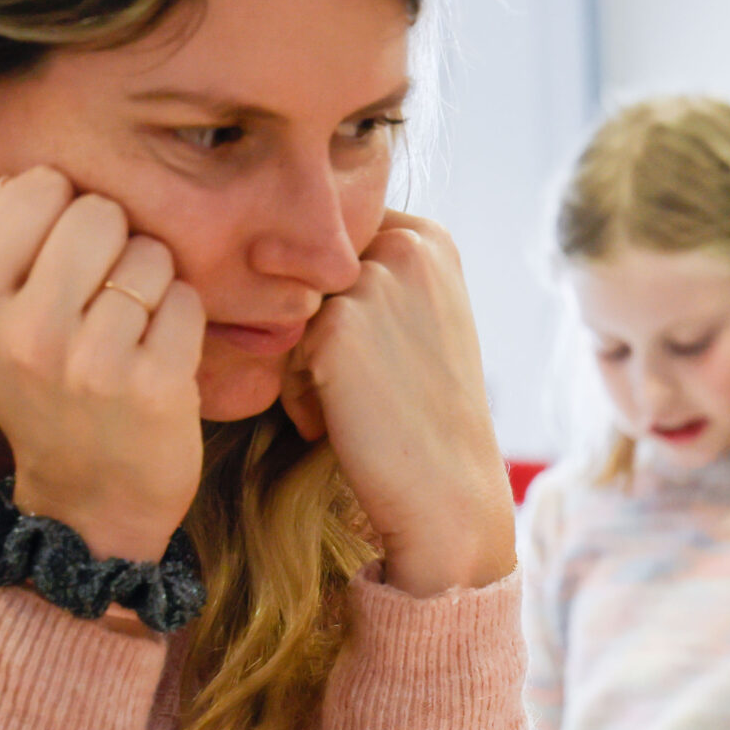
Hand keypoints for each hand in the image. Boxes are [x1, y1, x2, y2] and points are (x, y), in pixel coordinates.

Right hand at [0, 168, 205, 561]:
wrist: (91, 495)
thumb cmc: (38, 392)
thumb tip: (13, 181)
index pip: (33, 188)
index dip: (63, 203)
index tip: (67, 246)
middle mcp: (25, 333)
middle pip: (98, 212)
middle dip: (115, 237)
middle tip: (107, 285)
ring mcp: (91, 362)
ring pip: (149, 254)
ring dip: (153, 280)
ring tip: (131, 324)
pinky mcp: (154, 385)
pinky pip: (187, 299)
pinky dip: (183, 315)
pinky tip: (161, 348)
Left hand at [281, 211, 513, 596]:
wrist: (448, 491)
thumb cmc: (430, 415)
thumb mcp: (421, 319)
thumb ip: (373, 272)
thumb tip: (282, 252)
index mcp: (430, 238)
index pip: (337, 246)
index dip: (343, 306)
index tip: (384, 357)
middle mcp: (405, 246)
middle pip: (310, 277)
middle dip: (323, 330)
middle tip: (370, 386)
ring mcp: (372, 284)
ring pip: (293, 312)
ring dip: (307, 362)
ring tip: (355, 405)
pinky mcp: (337, 327)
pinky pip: (283, 351)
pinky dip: (302, 393)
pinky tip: (342, 422)